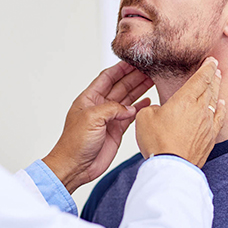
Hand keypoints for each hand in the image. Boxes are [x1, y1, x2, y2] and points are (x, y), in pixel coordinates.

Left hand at [43, 61, 153, 192]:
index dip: (120, 69)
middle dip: (134, 77)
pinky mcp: (117, 130)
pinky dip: (140, 107)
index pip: (107, 77)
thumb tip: (129, 108)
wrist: (75, 167)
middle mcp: (99, 106)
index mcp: (89, 98)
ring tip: (153, 81)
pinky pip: (131, 114)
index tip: (134, 60)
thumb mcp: (92, 119)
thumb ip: (112, 108)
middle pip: (120, 86)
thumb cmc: (74, 143)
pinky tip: (148, 101)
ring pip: (127, 99)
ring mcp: (109, 118)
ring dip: (139, 89)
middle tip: (150, 69)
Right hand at [135, 57, 224, 167]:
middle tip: (216, 67)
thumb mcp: (145, 118)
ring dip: (217, 89)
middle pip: (210, 87)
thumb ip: (152, 108)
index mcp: (185, 99)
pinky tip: (222, 104)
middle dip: (213, 75)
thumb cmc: (158, 142)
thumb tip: (158, 110)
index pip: (200, 78)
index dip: (206, 67)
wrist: (172, 166)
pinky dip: (221, 108)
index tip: (211, 60)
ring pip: (215, 101)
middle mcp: (200, 109)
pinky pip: (219, 117)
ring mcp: (207, 123)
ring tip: (219, 80)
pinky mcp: (210, 137)